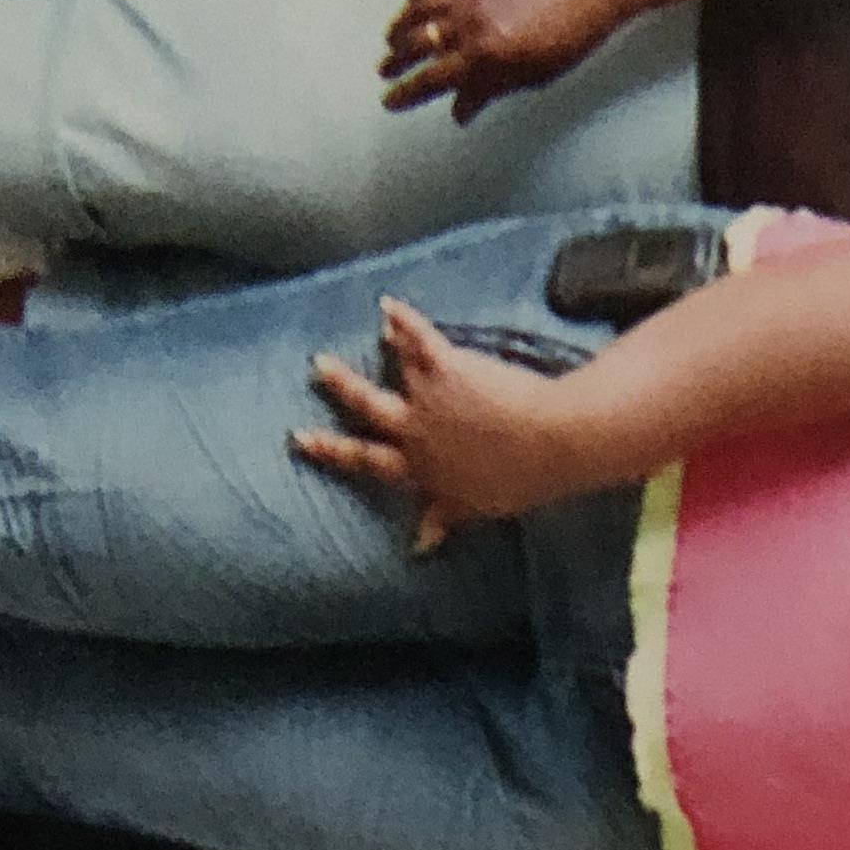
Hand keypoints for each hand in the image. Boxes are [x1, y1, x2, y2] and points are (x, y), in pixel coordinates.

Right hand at [292, 296, 564, 553]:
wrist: (547, 444)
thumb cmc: (518, 481)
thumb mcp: (476, 506)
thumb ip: (446, 516)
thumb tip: (421, 543)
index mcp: (423, 468)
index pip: (371, 461)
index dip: (334, 452)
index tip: (302, 440)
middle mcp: (416, 433)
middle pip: (368, 408)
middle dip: (340, 387)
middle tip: (316, 369)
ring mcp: (427, 398)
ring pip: (392, 368)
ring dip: (376, 347)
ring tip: (370, 316)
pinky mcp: (444, 367)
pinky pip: (418, 338)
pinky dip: (402, 319)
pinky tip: (388, 305)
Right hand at [379, 0, 627, 123]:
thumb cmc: (574, 35)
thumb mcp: (535, 74)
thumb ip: (491, 91)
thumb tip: (458, 114)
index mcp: (488, 55)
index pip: (432, 79)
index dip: (406, 93)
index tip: (389, 102)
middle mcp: (471, 20)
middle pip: (417, 44)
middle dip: (396, 61)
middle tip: (385, 71)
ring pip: (417, 8)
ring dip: (400, 26)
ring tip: (392, 39)